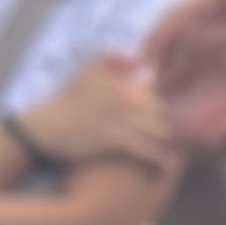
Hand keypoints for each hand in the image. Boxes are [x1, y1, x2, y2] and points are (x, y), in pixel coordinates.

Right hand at [15, 55, 178, 172]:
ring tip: (180, 155)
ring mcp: (123, 120)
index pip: (161, 95)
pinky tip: (168, 166)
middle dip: (176, 128)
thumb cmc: (65, 101)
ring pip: (162, 132)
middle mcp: (128, 99)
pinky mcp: (116, 141)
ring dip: (173, 144)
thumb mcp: (87, 72)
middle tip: (182, 141)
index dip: (168, 109)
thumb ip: (114, 59)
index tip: (174, 122)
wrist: (42, 129)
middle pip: (166, 114)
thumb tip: (142, 58)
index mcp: (125, 84)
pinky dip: (161, 159)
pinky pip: (148, 151)